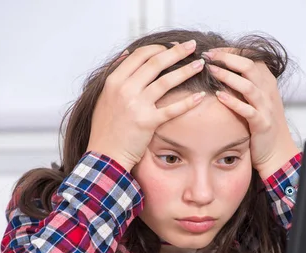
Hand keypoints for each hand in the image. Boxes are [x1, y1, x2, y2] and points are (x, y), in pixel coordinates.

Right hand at [86, 40, 205, 170]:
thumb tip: (127, 54)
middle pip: (156, 62)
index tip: (172, 46)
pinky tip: (201, 96)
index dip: (159, 47)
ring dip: (187, 70)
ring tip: (200, 65)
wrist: (105, 154)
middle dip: (177, 52)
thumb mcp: (104, 96)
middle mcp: (125, 89)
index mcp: (114, 80)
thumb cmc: (106, 128)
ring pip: (167, 81)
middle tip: (192, 46)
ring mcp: (136, 105)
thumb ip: (116, 74)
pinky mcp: (148, 122)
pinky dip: (189, 102)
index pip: (140, 55)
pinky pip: (172, 109)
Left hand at [204, 49, 299, 178]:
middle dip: (226, 59)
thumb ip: (245, 81)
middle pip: (248, 66)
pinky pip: (247, 110)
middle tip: (207, 57)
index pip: (250, 57)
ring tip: (210, 71)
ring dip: (227, 77)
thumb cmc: (262, 122)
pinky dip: (233, 102)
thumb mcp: (257, 97)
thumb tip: (222, 67)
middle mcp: (268, 90)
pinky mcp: (262, 123)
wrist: (277, 149)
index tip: (211, 50)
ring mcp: (266, 107)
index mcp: (266, 80)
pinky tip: (219, 96)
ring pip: (248, 86)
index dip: (230, 51)